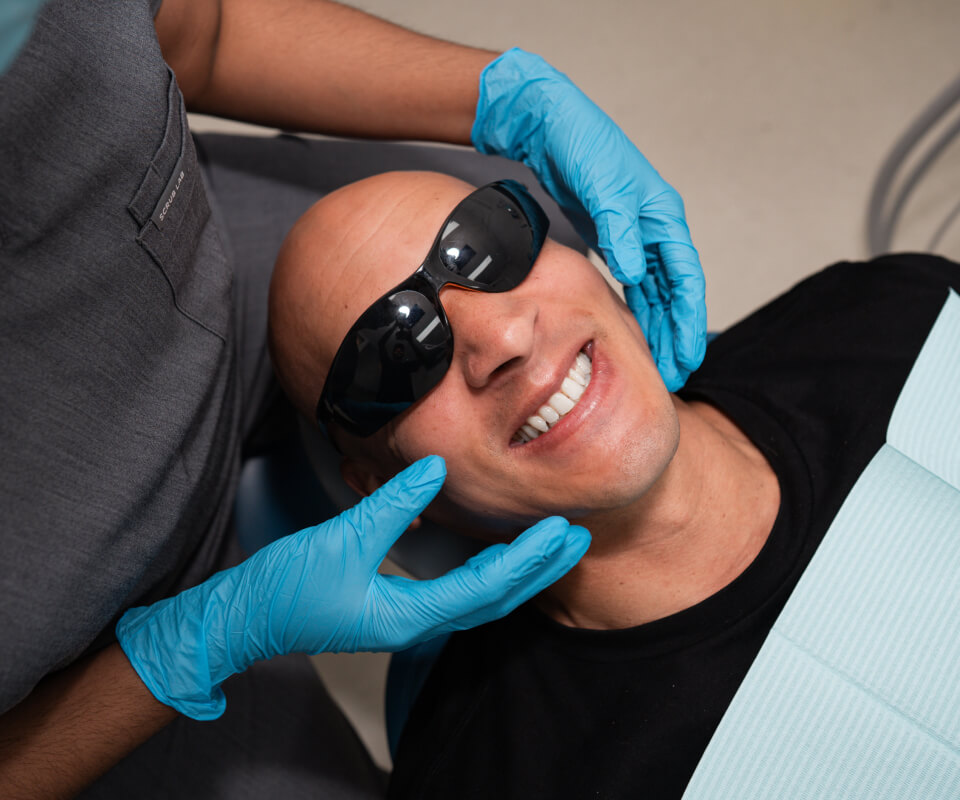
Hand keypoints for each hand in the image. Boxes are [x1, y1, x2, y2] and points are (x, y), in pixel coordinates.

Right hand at [116, 456, 589, 718]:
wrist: (246, 616)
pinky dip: (486, 571)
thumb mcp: (342, 540)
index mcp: (410, 615)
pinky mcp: (396, 606)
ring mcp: (407, 616)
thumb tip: (435, 469)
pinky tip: (494, 554)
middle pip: (495, 598)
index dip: (528, 559)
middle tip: (576, 536)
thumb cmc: (287, 588)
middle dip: (538, 569)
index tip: (563, 531)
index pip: (487, 587)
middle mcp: (417, 622)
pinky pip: (457, 591)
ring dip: (517, 570)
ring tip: (549, 543)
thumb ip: (393, 506)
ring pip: (480, 596)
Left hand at [472, 48, 706, 389]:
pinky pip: (631, 281)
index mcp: (661, 215)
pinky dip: (635, 307)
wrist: (548, 124)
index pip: (684, 278)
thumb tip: (633, 271)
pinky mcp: (610, 235)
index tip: (688, 355)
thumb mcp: (600, 184)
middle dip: (676, 334)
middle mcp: (652, 226)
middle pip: (673, 291)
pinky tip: (632, 330)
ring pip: (653, 290)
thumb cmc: (580, 143)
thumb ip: (618, 228)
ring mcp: (632, 232)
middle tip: (676, 374)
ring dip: (657, 327)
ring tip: (657, 363)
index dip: (688, 320)